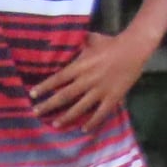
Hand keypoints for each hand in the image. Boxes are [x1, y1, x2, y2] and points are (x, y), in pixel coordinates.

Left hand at [30, 31, 155, 131]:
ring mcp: (100, 90)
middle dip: (49, 105)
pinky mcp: (113, 97)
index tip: (32, 95)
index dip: (44, 87)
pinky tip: (84, 129)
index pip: (58, 79)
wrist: (134, 48)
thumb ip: (78, 41)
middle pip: (64, 95)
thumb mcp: (91, 39)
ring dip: (67, 117)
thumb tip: (65, 37)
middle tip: (36, 112)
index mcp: (80, 66)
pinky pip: (101, 112)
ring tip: (55, 124)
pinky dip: (93, 122)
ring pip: (80, 107)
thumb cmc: (112, 43)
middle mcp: (87, 80)